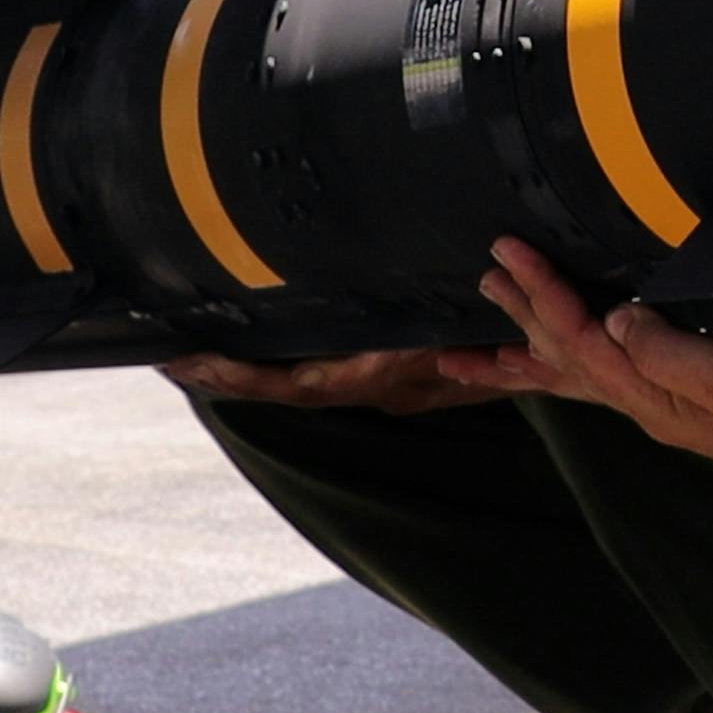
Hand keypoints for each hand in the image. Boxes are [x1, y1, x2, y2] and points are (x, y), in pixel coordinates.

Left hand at [161, 346, 505, 417]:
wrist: (546, 352)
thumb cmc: (504, 334)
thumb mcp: (460, 326)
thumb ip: (423, 337)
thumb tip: (402, 337)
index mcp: (376, 377)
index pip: (286, 382)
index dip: (234, 376)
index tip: (186, 362)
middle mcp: (366, 386)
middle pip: (276, 386)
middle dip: (221, 374)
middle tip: (165, 358)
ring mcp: (373, 382)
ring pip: (292, 382)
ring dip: (242, 372)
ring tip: (192, 354)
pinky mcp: (382, 372)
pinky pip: (316, 373)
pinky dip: (276, 366)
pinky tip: (257, 350)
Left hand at [438, 238, 712, 492]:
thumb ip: (675, 355)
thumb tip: (612, 323)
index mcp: (661, 401)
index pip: (583, 344)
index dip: (544, 298)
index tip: (512, 254)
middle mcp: (660, 408)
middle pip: (572, 363)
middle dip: (521, 323)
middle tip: (481, 281)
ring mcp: (683, 405)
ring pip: (590, 378)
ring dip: (536, 355)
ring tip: (480, 356)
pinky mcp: (710, 392)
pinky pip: (626, 374)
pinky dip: (588, 362)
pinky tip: (590, 353)